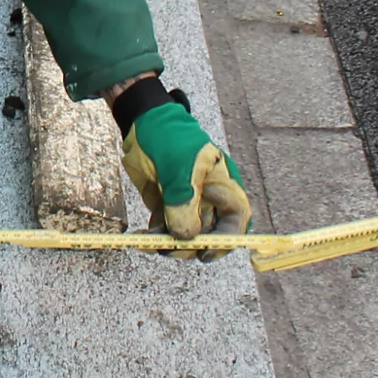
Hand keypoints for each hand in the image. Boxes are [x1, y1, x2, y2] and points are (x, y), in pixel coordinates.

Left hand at [119, 90, 251, 251]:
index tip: (205, 253)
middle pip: (209, 234)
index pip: (235, 221)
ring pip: (185, 236)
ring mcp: (186, 204)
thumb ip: (184, 201)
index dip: (225, 241)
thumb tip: (186, 236)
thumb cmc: (170, 137)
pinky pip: (165, 229)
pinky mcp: (166, 206)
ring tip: (149, 241)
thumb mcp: (179, 168)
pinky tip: (141, 236)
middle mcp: (208, 199)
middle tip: (168, 248)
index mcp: (223, 186)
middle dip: (190, 246)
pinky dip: (155, 236)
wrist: (142, 124)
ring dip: (169, 244)